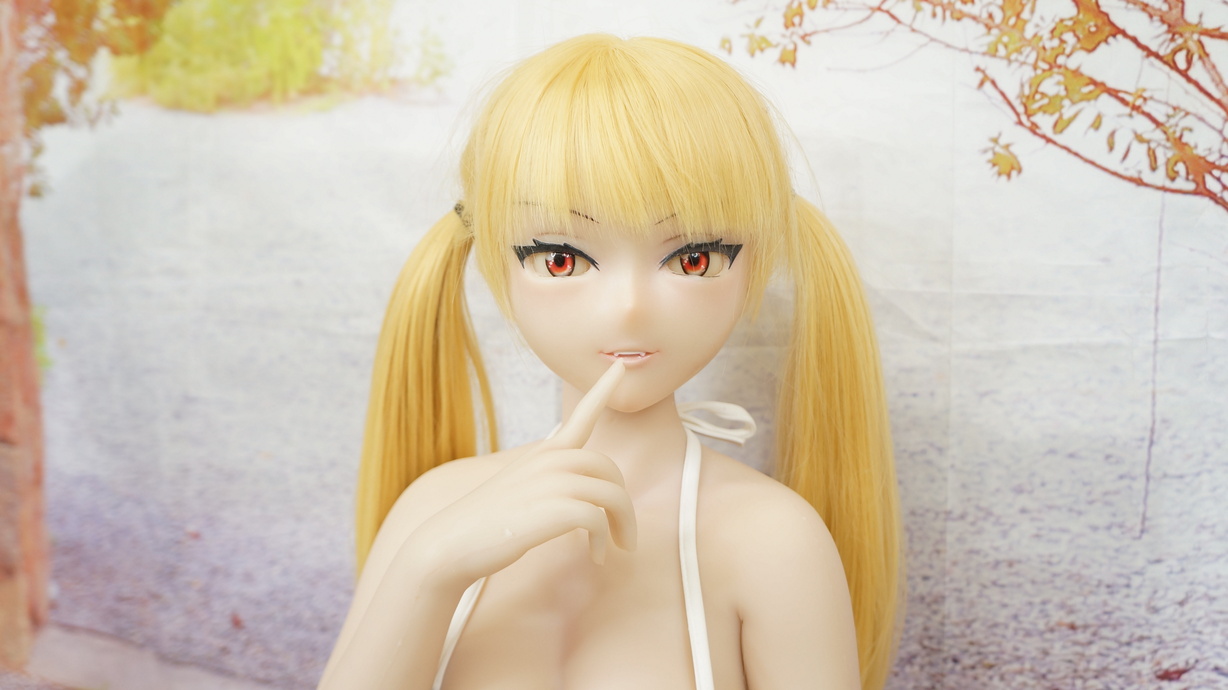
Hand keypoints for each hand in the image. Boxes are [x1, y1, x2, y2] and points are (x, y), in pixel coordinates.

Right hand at [417, 360, 637, 586]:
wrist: (451, 543)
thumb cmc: (489, 522)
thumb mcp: (522, 488)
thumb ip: (553, 480)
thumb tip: (585, 492)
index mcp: (545, 452)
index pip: (582, 415)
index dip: (604, 390)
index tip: (620, 366)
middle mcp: (551, 459)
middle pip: (610, 470)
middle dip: (624, 505)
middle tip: (624, 536)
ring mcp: (553, 481)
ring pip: (613, 495)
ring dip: (622, 525)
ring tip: (616, 547)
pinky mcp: (555, 507)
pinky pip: (599, 519)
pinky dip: (604, 540)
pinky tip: (596, 555)